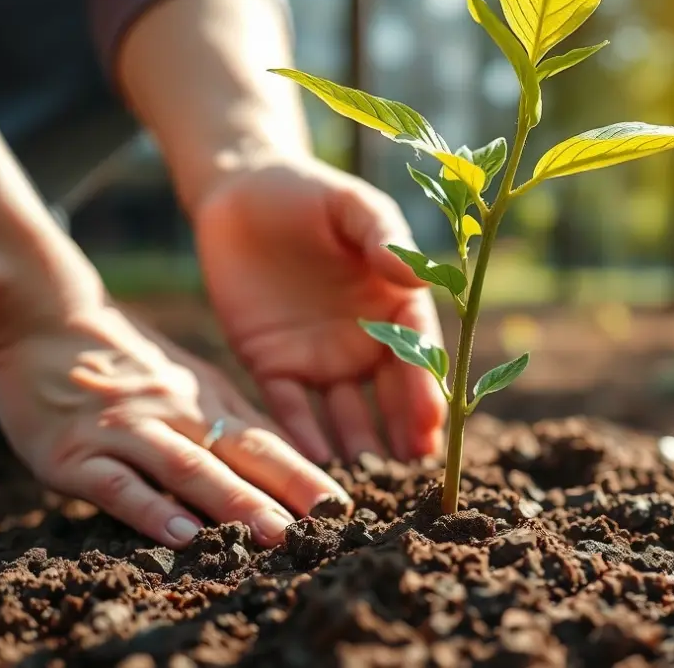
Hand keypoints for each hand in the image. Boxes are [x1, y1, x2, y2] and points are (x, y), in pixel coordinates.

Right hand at [0, 304, 348, 548]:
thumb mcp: (186, 376)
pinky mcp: (74, 453)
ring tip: (274, 535)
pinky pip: (119, 484)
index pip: (266, 439)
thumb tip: (284, 459)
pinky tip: (182, 535)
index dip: (305, 473)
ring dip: (234, 503)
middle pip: (241, 452)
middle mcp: (174, 412)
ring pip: (189, 468)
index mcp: (205, 398)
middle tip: (327, 526)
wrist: (38, 314)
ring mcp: (126, 430)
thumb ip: (227, 417)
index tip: (343, 506)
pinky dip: (151, 510)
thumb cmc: (119, 355)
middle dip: (287, 491)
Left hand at [191, 155, 445, 463]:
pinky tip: (310, 465)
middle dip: (400, 433)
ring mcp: (317, 357)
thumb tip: (411, 275)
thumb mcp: (349, 204)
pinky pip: (287, 409)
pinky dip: (299, 437)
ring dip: (355, 447)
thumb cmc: (306, 190)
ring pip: (342, 413)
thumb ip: (381, 235)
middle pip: (387, 396)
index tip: (435, 425)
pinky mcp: (270, 364)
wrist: (239, 189)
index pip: (417, 354)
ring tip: (363, 483)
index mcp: (392, 304)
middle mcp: (362, 340)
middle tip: (411, 475)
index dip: (426, 390)